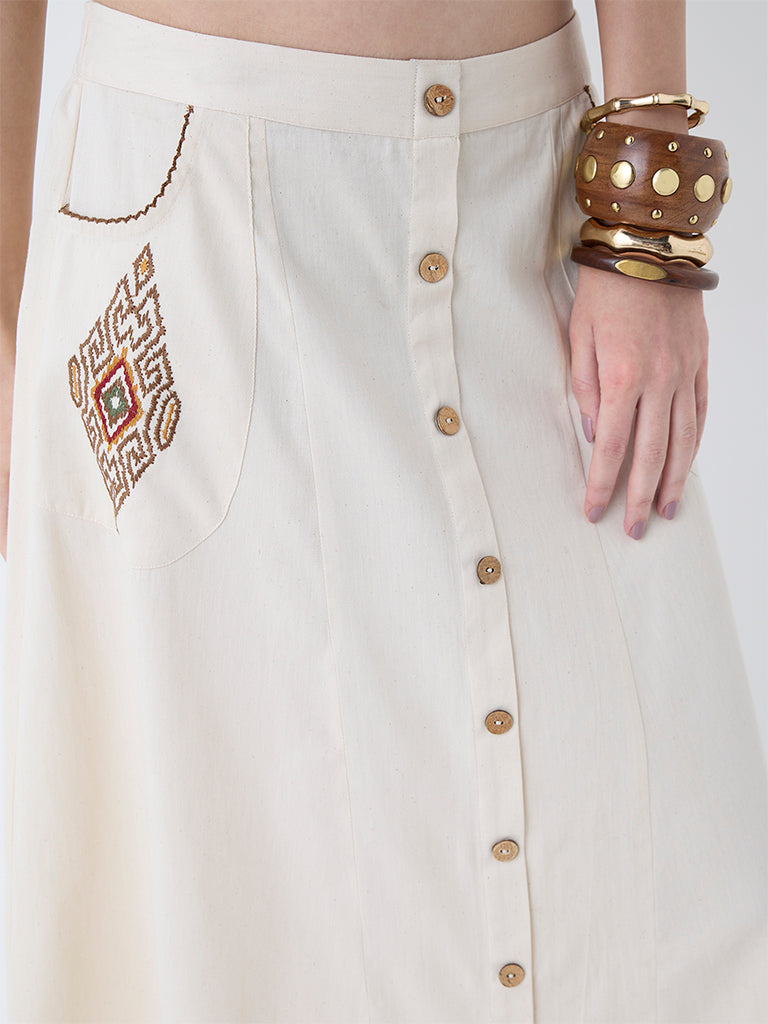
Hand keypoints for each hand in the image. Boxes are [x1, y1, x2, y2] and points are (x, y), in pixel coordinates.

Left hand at [568, 264, 707, 538]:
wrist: (650, 248)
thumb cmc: (606, 291)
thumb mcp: (578, 337)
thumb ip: (585, 388)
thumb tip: (593, 432)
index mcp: (622, 378)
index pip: (610, 448)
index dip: (602, 484)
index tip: (595, 511)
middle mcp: (659, 382)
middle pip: (652, 454)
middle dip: (641, 497)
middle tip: (635, 529)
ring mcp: (684, 374)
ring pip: (683, 440)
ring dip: (675, 480)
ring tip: (668, 510)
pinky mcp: (699, 364)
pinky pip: (700, 412)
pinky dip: (694, 444)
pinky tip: (688, 465)